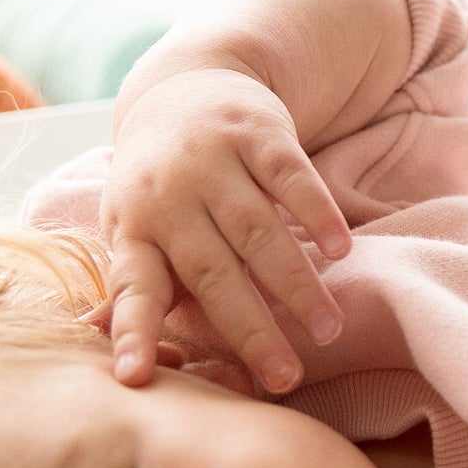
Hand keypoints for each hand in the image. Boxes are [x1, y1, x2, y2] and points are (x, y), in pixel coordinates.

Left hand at [103, 68, 354, 392]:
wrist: (181, 88)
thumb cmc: (160, 185)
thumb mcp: (135, 229)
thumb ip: (140, 291)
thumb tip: (126, 369)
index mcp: (134, 229)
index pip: (132, 288)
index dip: (132, 332)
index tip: (136, 378)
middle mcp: (167, 195)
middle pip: (213, 273)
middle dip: (251, 330)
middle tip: (285, 378)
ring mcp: (211, 161)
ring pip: (257, 231)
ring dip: (296, 284)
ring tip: (328, 329)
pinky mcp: (255, 132)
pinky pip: (291, 176)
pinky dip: (317, 213)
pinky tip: (342, 250)